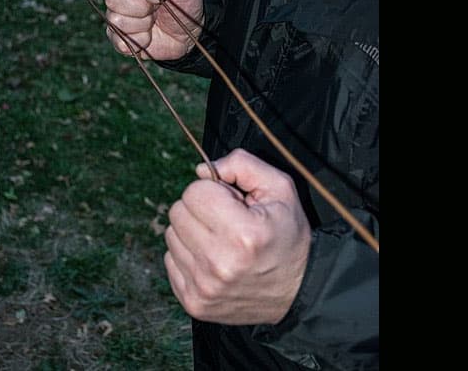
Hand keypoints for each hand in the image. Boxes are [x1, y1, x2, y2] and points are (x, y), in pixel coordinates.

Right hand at [101, 0, 202, 60]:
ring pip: (116, 21)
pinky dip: (140, 41)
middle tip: (156, 7)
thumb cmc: (184, 0)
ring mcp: (117, 18)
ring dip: (143, 24)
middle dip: (140, 6)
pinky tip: (149, 35)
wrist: (190, 30)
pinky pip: (121, 42)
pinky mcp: (120, 40)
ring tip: (154, 20)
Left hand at [164, 149, 311, 324]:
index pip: (194, 192)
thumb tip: (201, 169)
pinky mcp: (194, 302)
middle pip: (177, 212)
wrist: (297, 290)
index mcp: (242, 234)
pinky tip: (212, 259)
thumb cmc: (288, 235)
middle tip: (225, 220)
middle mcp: (220, 264)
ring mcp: (204, 287)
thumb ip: (242, 164)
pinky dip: (188, 255)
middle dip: (199, 209)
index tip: (231, 203)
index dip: (213, 190)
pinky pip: (170, 260)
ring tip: (220, 241)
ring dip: (192, 232)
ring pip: (171, 235)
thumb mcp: (279, 189)